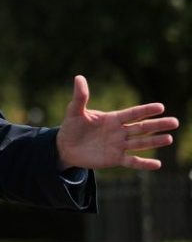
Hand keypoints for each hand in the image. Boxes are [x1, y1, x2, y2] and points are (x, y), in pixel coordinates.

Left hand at [56, 75, 178, 169]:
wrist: (65, 147)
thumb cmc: (72, 127)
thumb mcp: (75, 111)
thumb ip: (80, 96)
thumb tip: (79, 77)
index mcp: (113, 119)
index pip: (133, 113)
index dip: (146, 110)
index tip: (161, 107)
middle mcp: (119, 132)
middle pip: (142, 128)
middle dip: (158, 125)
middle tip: (175, 122)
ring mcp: (118, 146)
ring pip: (140, 143)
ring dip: (154, 142)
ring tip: (169, 139)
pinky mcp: (115, 159)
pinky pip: (132, 162)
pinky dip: (144, 163)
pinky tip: (158, 164)